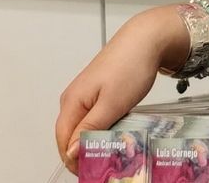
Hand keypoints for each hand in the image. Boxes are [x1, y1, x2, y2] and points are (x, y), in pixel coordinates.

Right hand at [55, 5, 189, 173]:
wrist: (146, 39)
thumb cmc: (130, 67)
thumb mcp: (111, 104)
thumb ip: (89, 129)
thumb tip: (70, 152)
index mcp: (72, 101)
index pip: (63, 142)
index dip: (76, 161)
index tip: (95, 171)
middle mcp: (73, 98)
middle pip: (71, 136)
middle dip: (85, 152)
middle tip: (107, 162)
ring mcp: (85, 93)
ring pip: (83, 127)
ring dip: (95, 140)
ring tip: (113, 150)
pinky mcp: (97, 91)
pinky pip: (94, 117)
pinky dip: (102, 128)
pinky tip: (116, 131)